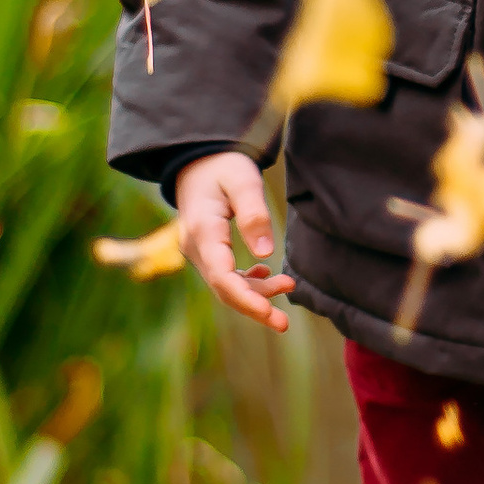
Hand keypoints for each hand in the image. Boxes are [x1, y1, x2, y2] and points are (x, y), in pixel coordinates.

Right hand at [176, 150, 293, 333]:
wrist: (199, 160)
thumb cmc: (224, 165)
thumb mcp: (243, 181)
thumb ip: (255, 213)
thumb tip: (266, 254)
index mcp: (203, 230)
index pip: (222, 276)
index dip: (246, 299)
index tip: (270, 313)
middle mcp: (194, 246)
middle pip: (224, 288)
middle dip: (254, 306)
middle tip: (283, 323)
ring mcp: (197, 250)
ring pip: (226, 284)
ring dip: (255, 291)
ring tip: (289, 285)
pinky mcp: (206, 251)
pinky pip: (224, 275)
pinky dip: (246, 280)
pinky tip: (266, 272)